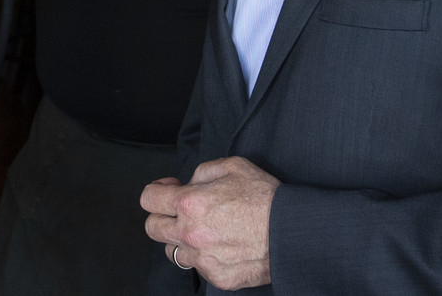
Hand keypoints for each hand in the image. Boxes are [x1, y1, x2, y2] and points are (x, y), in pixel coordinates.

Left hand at [141, 157, 279, 289]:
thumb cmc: (265, 197)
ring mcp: (203, 258)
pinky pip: (199, 267)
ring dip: (183, 239)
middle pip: (153, 228)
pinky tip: (224, 245)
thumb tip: (189, 183)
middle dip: (162, 215)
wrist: (292, 231)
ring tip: (206, 230)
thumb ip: (201, 172)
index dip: (156, 190)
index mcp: (190, 203)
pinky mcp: (218, 276)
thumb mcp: (232, 166)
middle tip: (181, 210)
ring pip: (174, 251)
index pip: (148, 199)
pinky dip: (206, 256)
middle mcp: (191, 233)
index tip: (169, 189)